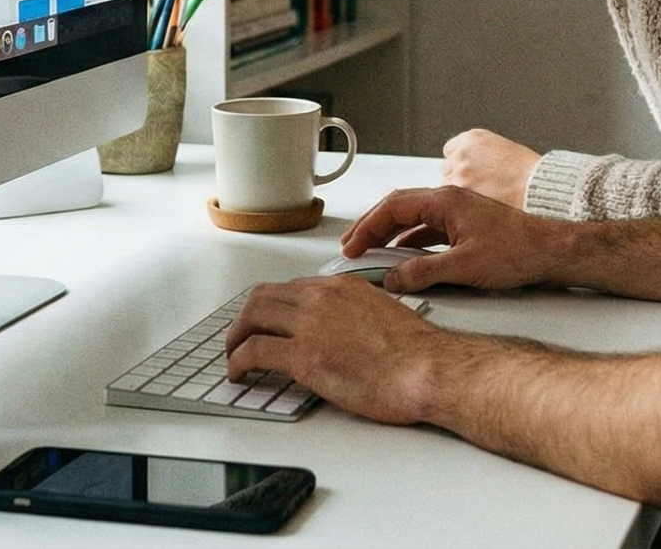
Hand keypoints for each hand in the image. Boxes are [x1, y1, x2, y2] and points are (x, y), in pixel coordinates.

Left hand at [226, 276, 456, 424]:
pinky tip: (238, 373)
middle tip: (240, 335)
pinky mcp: (303, 357)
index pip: (291, 288)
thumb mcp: (382, 314)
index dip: (273, 306)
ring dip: (235, 338)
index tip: (268, 321)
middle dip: (245, 318)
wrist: (428, 369)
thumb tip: (342, 331)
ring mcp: (309, 326)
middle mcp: (320, 299)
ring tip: (233, 355)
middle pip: (262, 297)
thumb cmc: (417, 351)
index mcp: (341, 286)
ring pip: (251, 319)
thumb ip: (354, 314)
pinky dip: (237, 362)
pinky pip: (254, 352)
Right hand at [341, 186, 574, 292]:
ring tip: (372, 252)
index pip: (393, 207)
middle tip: (352, 248)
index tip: (352, 246)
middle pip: (398, 207)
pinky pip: (428, 228)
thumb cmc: (518, 251)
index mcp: (445, 201)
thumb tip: (393, 278)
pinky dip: (410, 241)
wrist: (551, 250)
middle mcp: (449, 200)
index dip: (367, 227)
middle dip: (372, 227)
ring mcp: (458, 211)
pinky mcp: (466, 225)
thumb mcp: (464, 266)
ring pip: (413, 218)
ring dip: (390, 234)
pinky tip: (405, 256)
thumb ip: (424, 272)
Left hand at [441, 128, 543, 208]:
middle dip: (458, 178)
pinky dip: (460, 206)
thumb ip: (483, 156)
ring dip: (459, 193)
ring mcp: (459, 172)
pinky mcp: (460, 192)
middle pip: (447, 168)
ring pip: (447, 185)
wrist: (537, 188)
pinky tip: (478, 208)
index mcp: (473, 138)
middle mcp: (462, 153)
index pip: (451, 150)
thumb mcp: (505, 151)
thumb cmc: (531, 174)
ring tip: (481, 201)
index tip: (469, 172)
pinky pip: (450, 201)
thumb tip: (474, 170)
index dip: (461, 163)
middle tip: (477, 190)